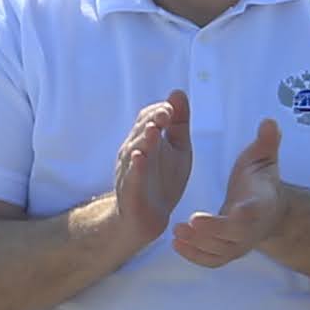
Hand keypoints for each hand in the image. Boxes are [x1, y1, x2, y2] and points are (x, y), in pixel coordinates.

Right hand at [109, 91, 192, 250]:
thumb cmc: (164, 179)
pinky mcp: (130, 191)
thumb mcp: (178, 148)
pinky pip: (132, 177)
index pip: (149, 117)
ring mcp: (130, 171)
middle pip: (140, 130)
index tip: (172, 109)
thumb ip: (179, 122)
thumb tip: (178, 91)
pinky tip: (141, 158)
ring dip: (144, 140)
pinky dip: (136, 167)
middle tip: (165, 113)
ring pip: (134, 151)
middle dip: (152, 120)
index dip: (160, 111)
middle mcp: (134, 151)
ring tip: (153, 129)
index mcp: (146, 139)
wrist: (148, 218)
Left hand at [175, 117, 289, 267]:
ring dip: (198, 245)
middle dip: (210, 233)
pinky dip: (195, 256)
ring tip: (176, 232)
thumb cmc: (260, 181)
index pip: (251, 213)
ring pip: (220, 252)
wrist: (268, 211)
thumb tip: (269, 121)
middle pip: (233, 237)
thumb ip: (267, 142)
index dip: (241, 214)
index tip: (226, 211)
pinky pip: (212, 261)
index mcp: (261, 205)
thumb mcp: (264, 159)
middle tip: (185, 224)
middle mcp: (251, 230)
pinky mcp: (227, 252)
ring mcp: (239, 245)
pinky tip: (177, 244)